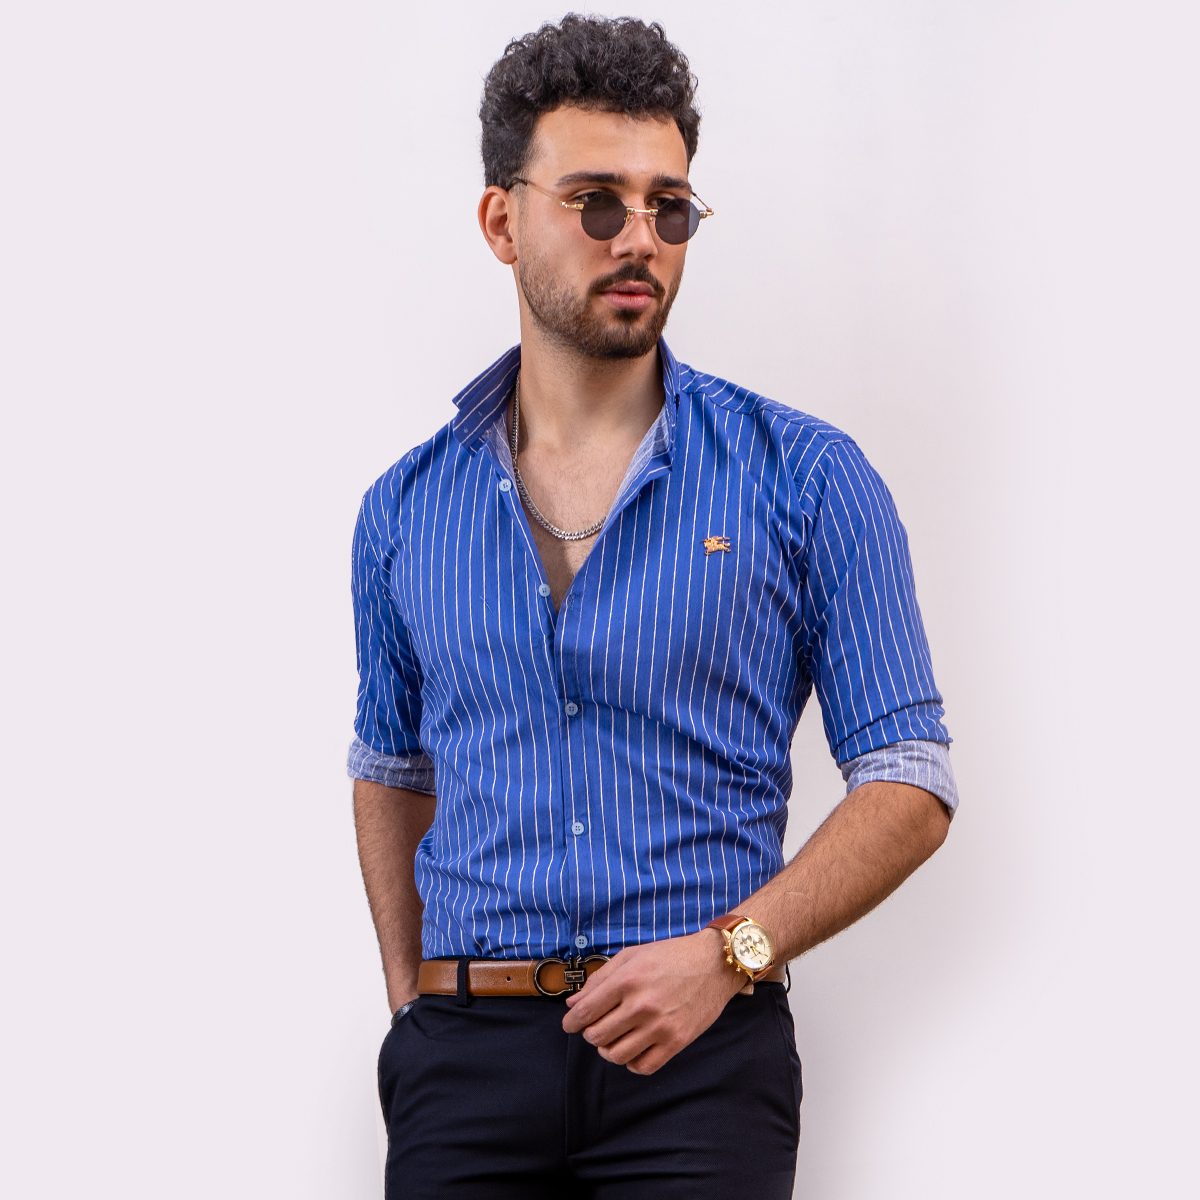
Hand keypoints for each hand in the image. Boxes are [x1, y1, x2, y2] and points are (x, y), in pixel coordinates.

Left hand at [561, 930, 747, 1074]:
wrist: (714, 963)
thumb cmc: (670, 956)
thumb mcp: (631, 956)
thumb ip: (600, 980)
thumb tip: (573, 1004)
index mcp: (626, 980)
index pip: (584, 1013)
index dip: (571, 1022)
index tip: (569, 1025)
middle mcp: (641, 1005)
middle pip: (597, 1036)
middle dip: (590, 1033)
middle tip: (597, 1026)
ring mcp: (660, 1026)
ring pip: (616, 1055)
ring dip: (608, 1049)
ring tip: (614, 1038)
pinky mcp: (677, 1041)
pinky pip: (643, 1067)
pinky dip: (632, 1063)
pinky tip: (634, 1048)